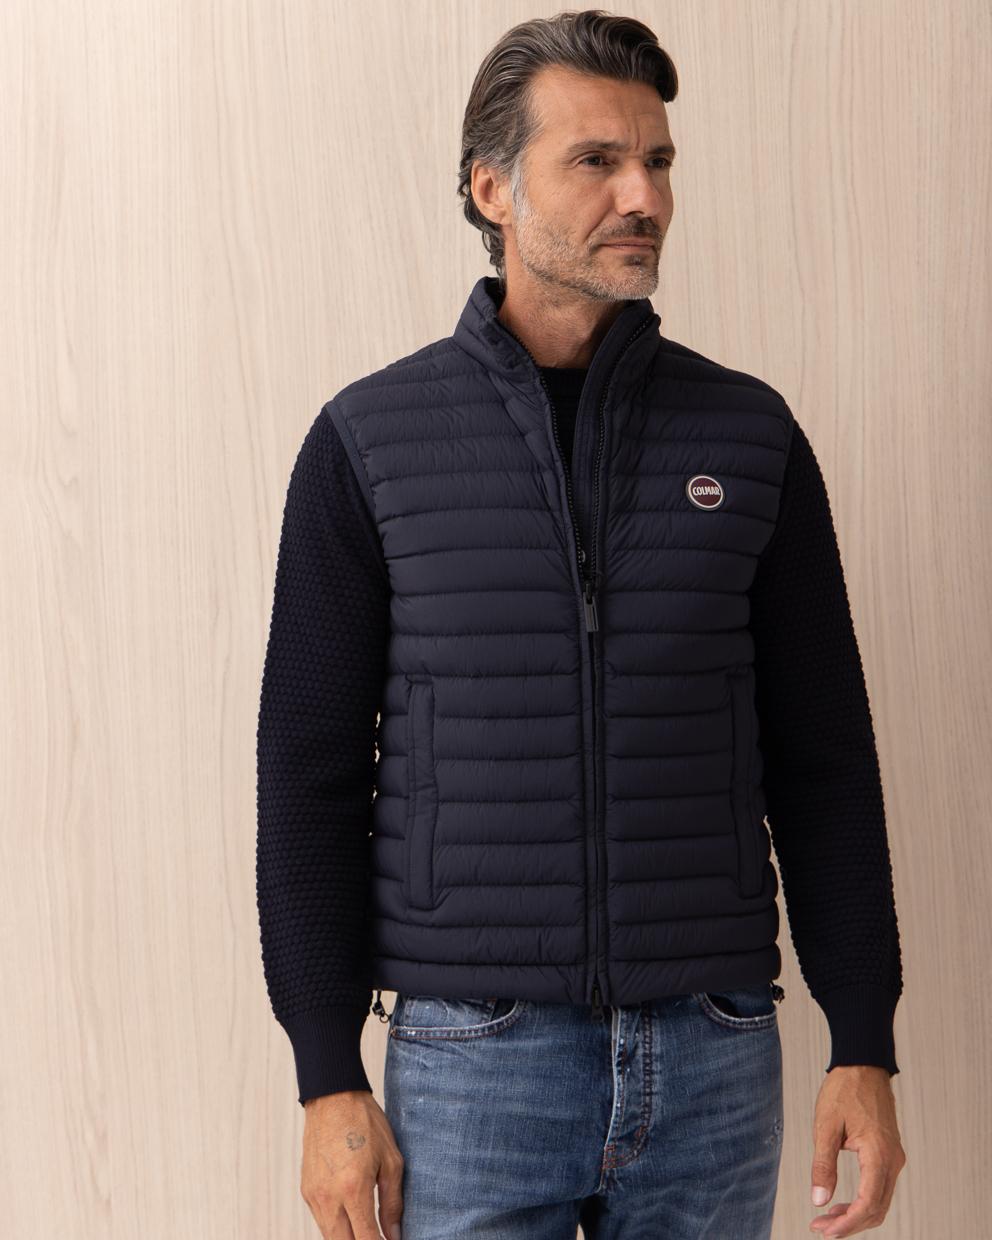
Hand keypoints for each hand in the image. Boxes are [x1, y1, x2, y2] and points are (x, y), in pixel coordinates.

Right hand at [300, 1090, 403, 1239]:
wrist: (333, 1097)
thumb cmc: (365, 1123)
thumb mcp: (391, 1160)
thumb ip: (393, 1203)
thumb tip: (396, 1236)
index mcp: (353, 1188)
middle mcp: (329, 1197)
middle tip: (379, 1237)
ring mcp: (314, 1196)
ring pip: (330, 1237)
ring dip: (348, 1238)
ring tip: (367, 1229)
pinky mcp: (306, 1191)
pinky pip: (321, 1221)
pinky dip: (337, 1227)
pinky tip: (351, 1217)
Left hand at [808, 1065, 906, 1236]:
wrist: (863, 1064)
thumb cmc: (843, 1090)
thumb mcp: (826, 1126)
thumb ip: (823, 1164)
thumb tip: (819, 1201)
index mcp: (878, 1154)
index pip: (868, 1204)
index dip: (847, 1223)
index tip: (824, 1231)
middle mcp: (892, 1160)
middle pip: (877, 1208)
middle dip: (850, 1224)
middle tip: (820, 1229)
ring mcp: (894, 1158)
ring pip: (880, 1201)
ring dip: (856, 1215)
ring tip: (827, 1219)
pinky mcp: (890, 1154)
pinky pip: (880, 1187)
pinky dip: (863, 1201)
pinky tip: (842, 1203)